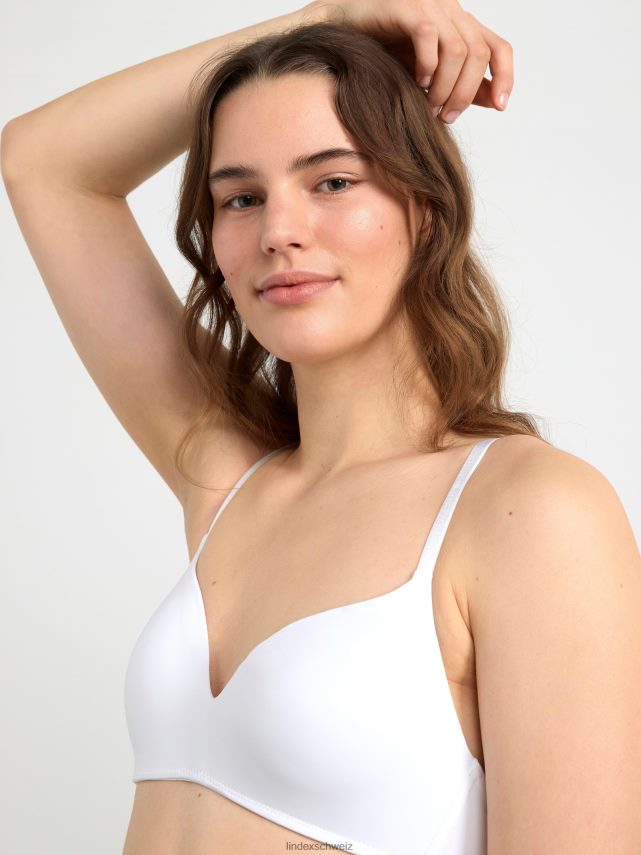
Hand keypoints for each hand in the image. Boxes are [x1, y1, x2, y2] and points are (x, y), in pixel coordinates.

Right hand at [304, 0, 512, 122]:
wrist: (347, 26)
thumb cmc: (387, 50)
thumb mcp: (432, 73)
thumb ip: (463, 82)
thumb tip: (496, 100)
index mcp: (462, 26)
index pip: (498, 47)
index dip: (506, 77)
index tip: (501, 107)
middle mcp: (452, 12)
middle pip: (479, 55)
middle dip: (465, 93)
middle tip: (445, 116)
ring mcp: (430, 6)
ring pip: (457, 50)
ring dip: (446, 86)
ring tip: (429, 105)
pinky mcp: (405, 8)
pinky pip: (428, 36)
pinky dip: (426, 65)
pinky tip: (417, 81)